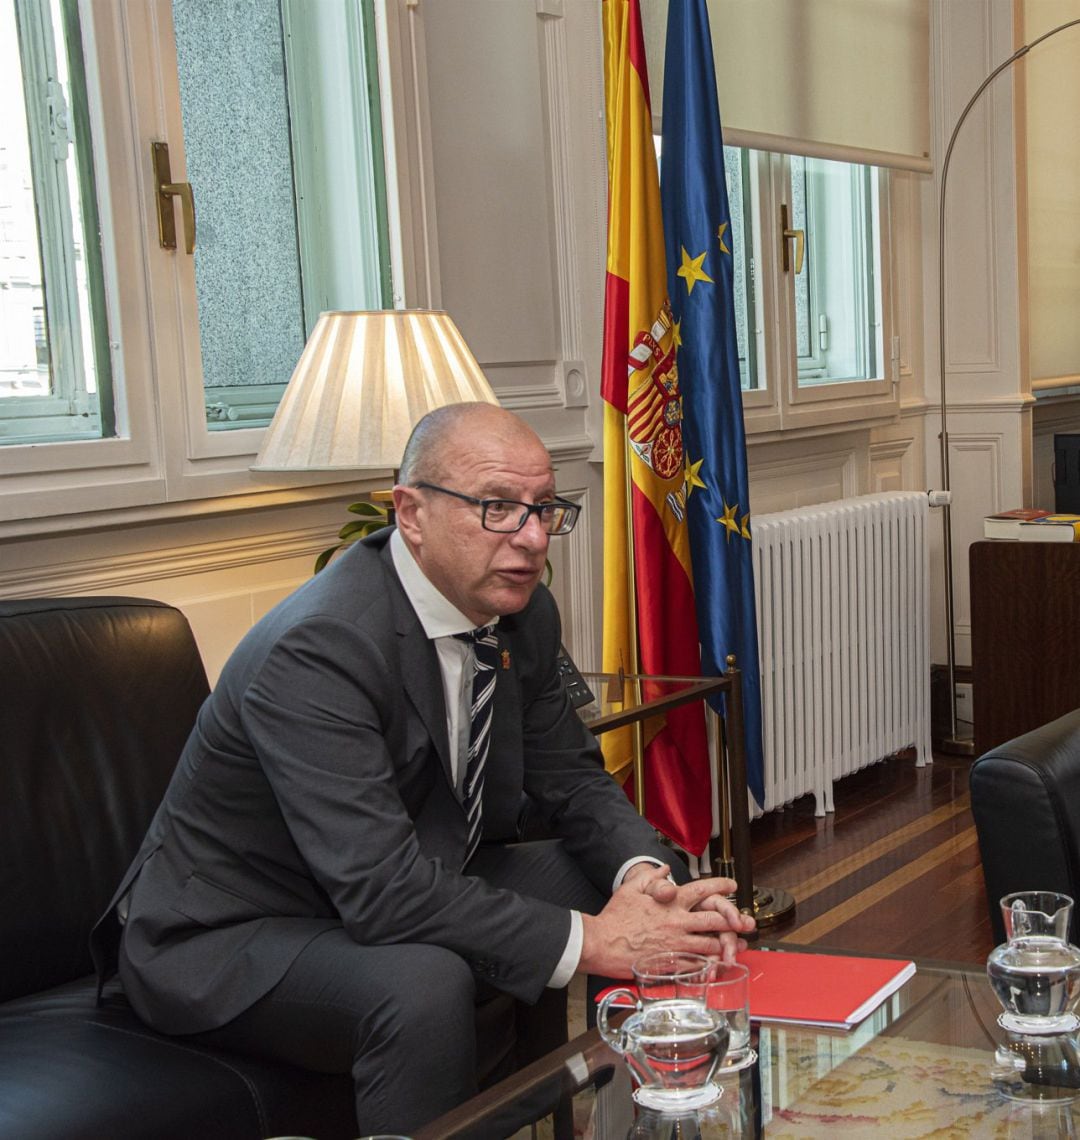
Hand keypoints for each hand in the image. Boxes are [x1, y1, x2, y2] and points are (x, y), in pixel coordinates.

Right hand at [578, 864, 755, 976]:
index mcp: (671, 902)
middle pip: (715, 919)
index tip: (732, 886)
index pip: (703, 890)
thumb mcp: (631, 888)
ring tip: (736, 945)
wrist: (602, 943)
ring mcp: (676, 943)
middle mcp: (678, 922)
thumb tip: (666, 869)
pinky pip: (697, 964)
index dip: (721, 886)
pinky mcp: (672, 962)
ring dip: (725, 944)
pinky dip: (709, 964)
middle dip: (733, 920)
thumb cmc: (615, 917)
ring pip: (710, 943)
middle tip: (744, 921)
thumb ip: (651, 877)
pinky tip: (716, 964)